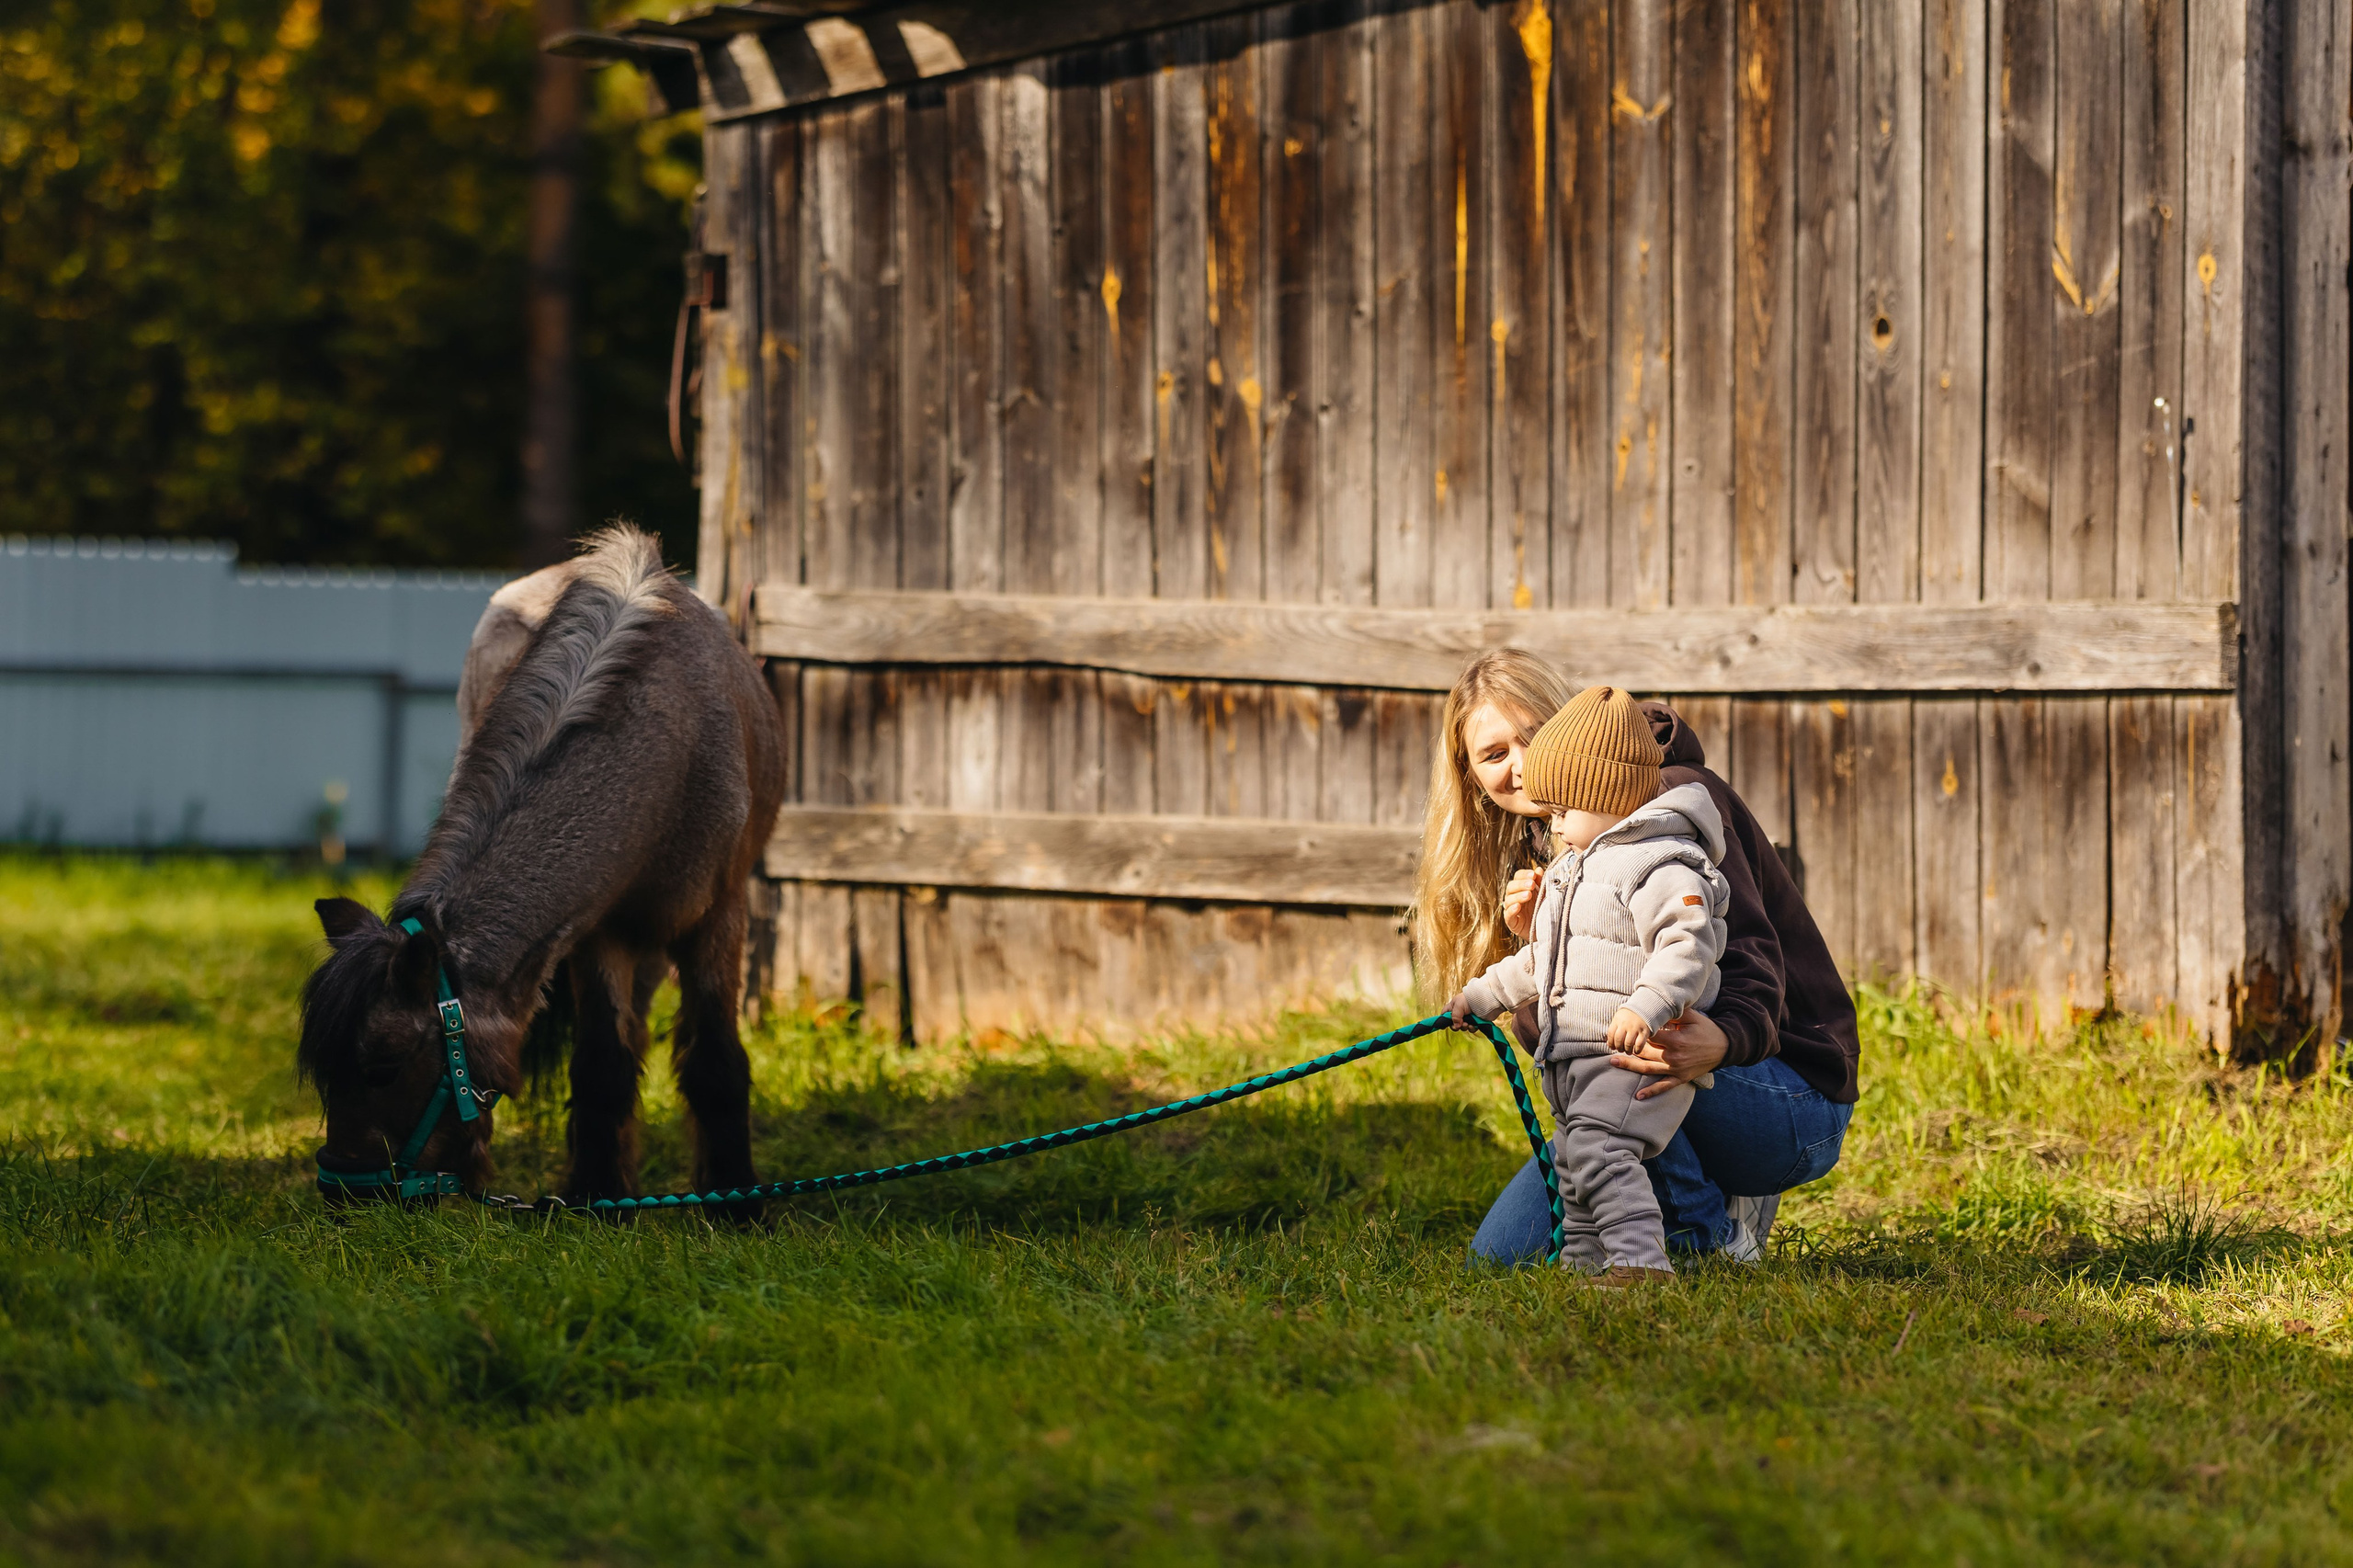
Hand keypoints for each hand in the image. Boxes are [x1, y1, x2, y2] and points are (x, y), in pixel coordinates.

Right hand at [1446, 991, 1480, 1031]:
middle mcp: (1460, 1013)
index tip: (1443, 1026)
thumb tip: (1456, 1026)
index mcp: (1454, 1007)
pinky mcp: (1476, 1022)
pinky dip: (1472, 1028)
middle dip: (1456, 1026)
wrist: (1486, 1000)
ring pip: (1462, 1027)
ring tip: (1468, 1023)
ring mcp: (1468, 1017)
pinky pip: (1471, 1029)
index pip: (1445, 1014)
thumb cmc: (1470, 999)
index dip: (1443, 1020)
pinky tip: (1474, 1024)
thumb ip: (1454, 1016)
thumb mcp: (1458, 1005)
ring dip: (1465, 1027)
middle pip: (1454, 1023)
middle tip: (1461, 1024)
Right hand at [1502, 869, 1539, 939]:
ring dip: (1518, 896)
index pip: (1518, 877)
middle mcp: (1515, 898)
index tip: (1533, 874)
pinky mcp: (1512, 923)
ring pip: (1508, 900)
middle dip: (1521, 884)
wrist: (1547, 931)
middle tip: (1531, 884)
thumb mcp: (1545, 895)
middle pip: (1511, 887)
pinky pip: (1507, 915)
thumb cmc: (1544, 911)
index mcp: (1522, 889)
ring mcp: (1512, 910)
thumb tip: (1539, 869)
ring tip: (1528, 895)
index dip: (1523, 875)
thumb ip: (1542, 883)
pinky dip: (1511, 910)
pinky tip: (1518, 907)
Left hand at [1605, 1007, 1651, 1055]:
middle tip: (1620, 1050)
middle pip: (1618, 1040)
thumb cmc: (1629, 1016)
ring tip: (1627, 1051)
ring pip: (1628, 1043)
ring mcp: (1635, 1028)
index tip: (1612, 1047)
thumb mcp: (1619, 1018)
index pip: (1610, 1034)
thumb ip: (1614, 1029)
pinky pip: (1639, 1044)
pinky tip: (1636, 1051)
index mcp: (1617, 1020)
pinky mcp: (1644, 1032)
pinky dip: (1637, 1050)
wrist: (1644, 1008)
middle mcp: (1626, 1024)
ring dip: (1627, 1050)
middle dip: (1618, 1048)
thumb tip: (1608, 1043)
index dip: (1610, 1043)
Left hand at [1608, 1008, 1730, 1100]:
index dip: (1638, 1031)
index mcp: (1676, 1040)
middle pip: (1645, 1052)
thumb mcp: (1692, 1017)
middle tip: (1612, 1044)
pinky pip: (1664, 1086)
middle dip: (1628, 1048)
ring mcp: (1676, 1069)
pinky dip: (1651, 1092)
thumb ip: (1674, 1013)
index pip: (1650, 1036)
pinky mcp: (1681, 1078)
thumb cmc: (1707, 1030)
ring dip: (1630, 1066)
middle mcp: (1674, 1056)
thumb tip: (1657, 1006)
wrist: (1725, 1048)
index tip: (1627, 1026)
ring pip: (1649, 1069)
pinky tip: (1638, 1096)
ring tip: (1614, 1062)